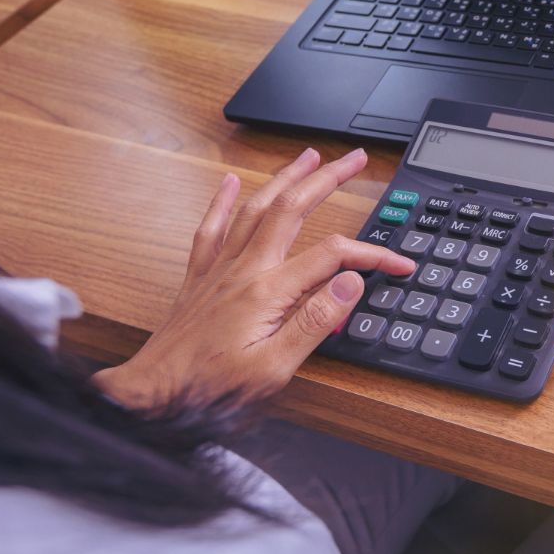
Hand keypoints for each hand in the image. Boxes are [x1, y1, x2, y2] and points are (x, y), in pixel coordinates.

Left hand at [92, 147, 413, 407]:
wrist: (153, 395)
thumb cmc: (211, 388)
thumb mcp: (275, 367)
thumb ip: (315, 320)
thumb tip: (350, 282)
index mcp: (268, 291)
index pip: (333, 257)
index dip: (372, 255)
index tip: (400, 264)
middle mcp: (244, 269)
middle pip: (292, 209)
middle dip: (327, 179)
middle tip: (354, 160)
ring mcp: (220, 269)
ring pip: (256, 208)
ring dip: (285, 178)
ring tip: (308, 157)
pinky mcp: (201, 278)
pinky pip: (213, 227)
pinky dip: (223, 200)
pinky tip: (232, 181)